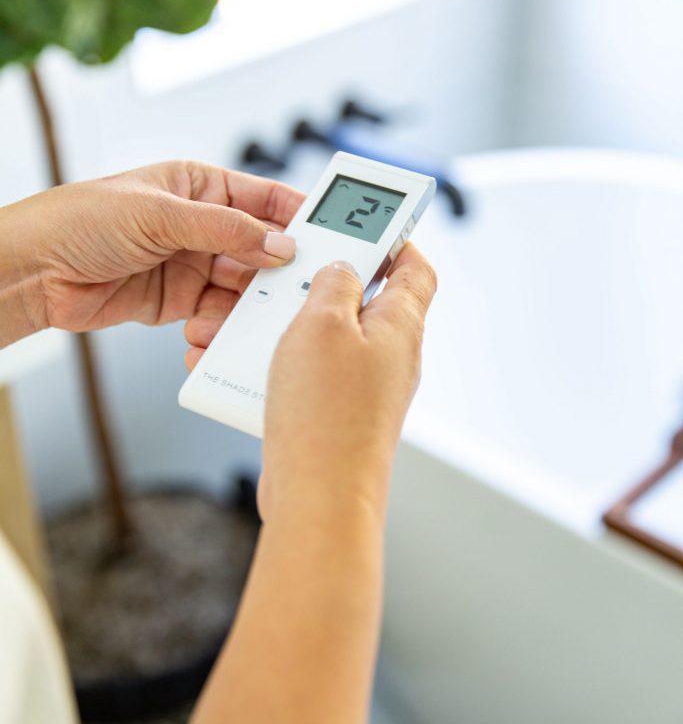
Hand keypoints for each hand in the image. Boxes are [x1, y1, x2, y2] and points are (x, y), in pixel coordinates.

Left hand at [1, 160, 303, 340]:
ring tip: (243, 319)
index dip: (300, 216)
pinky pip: (216, 315)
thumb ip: (226, 231)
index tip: (332, 236)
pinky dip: (218, 327)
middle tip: (298, 291)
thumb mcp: (160, 214)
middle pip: (261, 248)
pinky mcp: (179, 301)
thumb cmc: (81, 220)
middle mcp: (202, 225)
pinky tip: (205, 332)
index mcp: (201, 186)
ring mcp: (192, 264)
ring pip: (242, 287)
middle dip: (278, 271)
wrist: (33, 272)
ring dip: (245, 305)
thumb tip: (280, 245)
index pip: (265, 198)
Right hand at [261, 244, 436, 520]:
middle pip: (364, 300)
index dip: (394, 240)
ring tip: (253, 325)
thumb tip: (341, 269)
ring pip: (329, 339)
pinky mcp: (339, 416)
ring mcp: (367, 390)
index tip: (364, 224)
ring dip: (290, 327)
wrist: (318, 499)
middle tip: (287, 273)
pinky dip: (281, 364)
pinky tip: (249, 367)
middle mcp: (391, 357)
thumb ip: (332, 284)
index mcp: (400, 326)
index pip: (415, 268)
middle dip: (320, 283)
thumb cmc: (327, 415)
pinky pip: (311, 375)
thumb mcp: (322, 325)